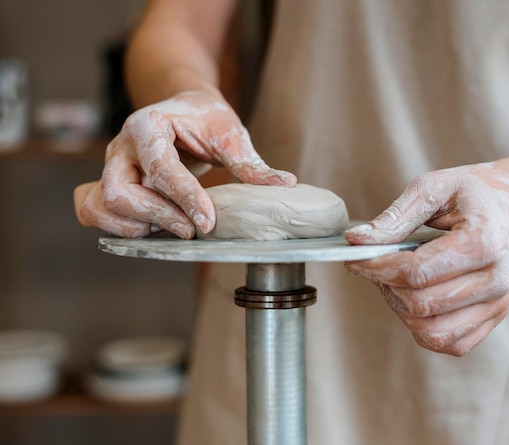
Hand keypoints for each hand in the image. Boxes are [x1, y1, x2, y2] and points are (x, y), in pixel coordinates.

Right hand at [74, 89, 295, 238]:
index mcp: (148, 125)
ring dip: (136, 226)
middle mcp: (121, 146)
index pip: (160, 169)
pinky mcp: (109, 183)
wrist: (183, 107)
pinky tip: (150, 229)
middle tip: (196, 229)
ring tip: (174, 228)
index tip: (209, 222)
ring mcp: (110, 166)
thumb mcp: (231, 133)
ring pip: (101, 205)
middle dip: (160, 216)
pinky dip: (115, 226)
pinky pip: (91, 209)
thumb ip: (250, 163)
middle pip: (121, 193)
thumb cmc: (206, 118)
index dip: (184, 199)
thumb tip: (285, 184)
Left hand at [344, 161, 508, 355]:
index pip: (417, 273)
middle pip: (421, 305)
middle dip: (386, 287)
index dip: (377, 269)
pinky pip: (451, 344)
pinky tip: (416, 298)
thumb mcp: (434, 186)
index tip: (357, 258)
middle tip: (376, 265)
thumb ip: (395, 217)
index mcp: (482, 242)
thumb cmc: (475, 190)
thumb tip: (355, 241)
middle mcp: (495, 279)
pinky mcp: (495, 317)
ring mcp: (498, 302)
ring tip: (396, 281)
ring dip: (401, 310)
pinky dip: (423, 329)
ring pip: (433, 332)